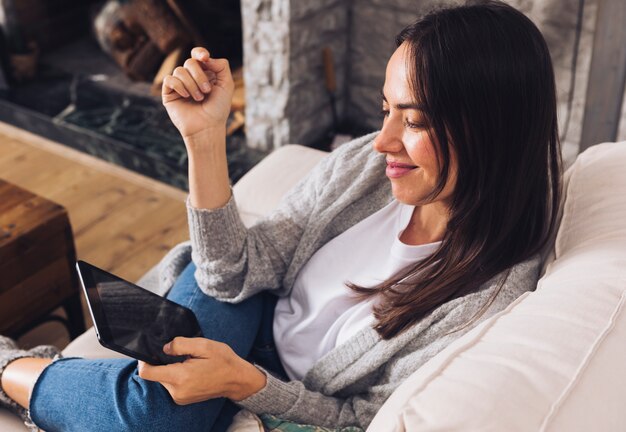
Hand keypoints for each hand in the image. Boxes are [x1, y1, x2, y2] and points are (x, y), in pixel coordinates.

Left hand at [137, 337, 266, 404]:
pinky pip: (171, 385)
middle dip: (164, 362)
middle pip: (155, 374)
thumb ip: (180, 344)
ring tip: (189, 362)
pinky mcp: (182, 399)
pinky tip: (191, 370)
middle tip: (182, 354)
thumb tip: (164, 347)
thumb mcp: (204, 345)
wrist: (237, 380)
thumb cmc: (223, 360)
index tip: (152, 350)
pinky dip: (176, 376)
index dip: (144, 359)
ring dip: (171, 369)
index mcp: (180, 377)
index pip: (147, 372)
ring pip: (163, 379)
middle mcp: (177, 391)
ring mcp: (180, 397)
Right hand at [162, 47, 234, 139]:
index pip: (197, 55)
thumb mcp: (227, 85)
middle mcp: (191, 77)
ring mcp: (179, 84)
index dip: (200, 53)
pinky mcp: (169, 93)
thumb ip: (221, 66)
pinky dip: (179, 86)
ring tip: (199, 98)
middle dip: (200, 75)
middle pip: (190, 62)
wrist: (207, 127)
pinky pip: (169, 79)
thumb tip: (204, 58)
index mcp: (205, 73)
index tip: (204, 58)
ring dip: (192, 84)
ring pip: (180, 71)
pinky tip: (186, 96)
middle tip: (207, 91)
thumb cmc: (218, 109)